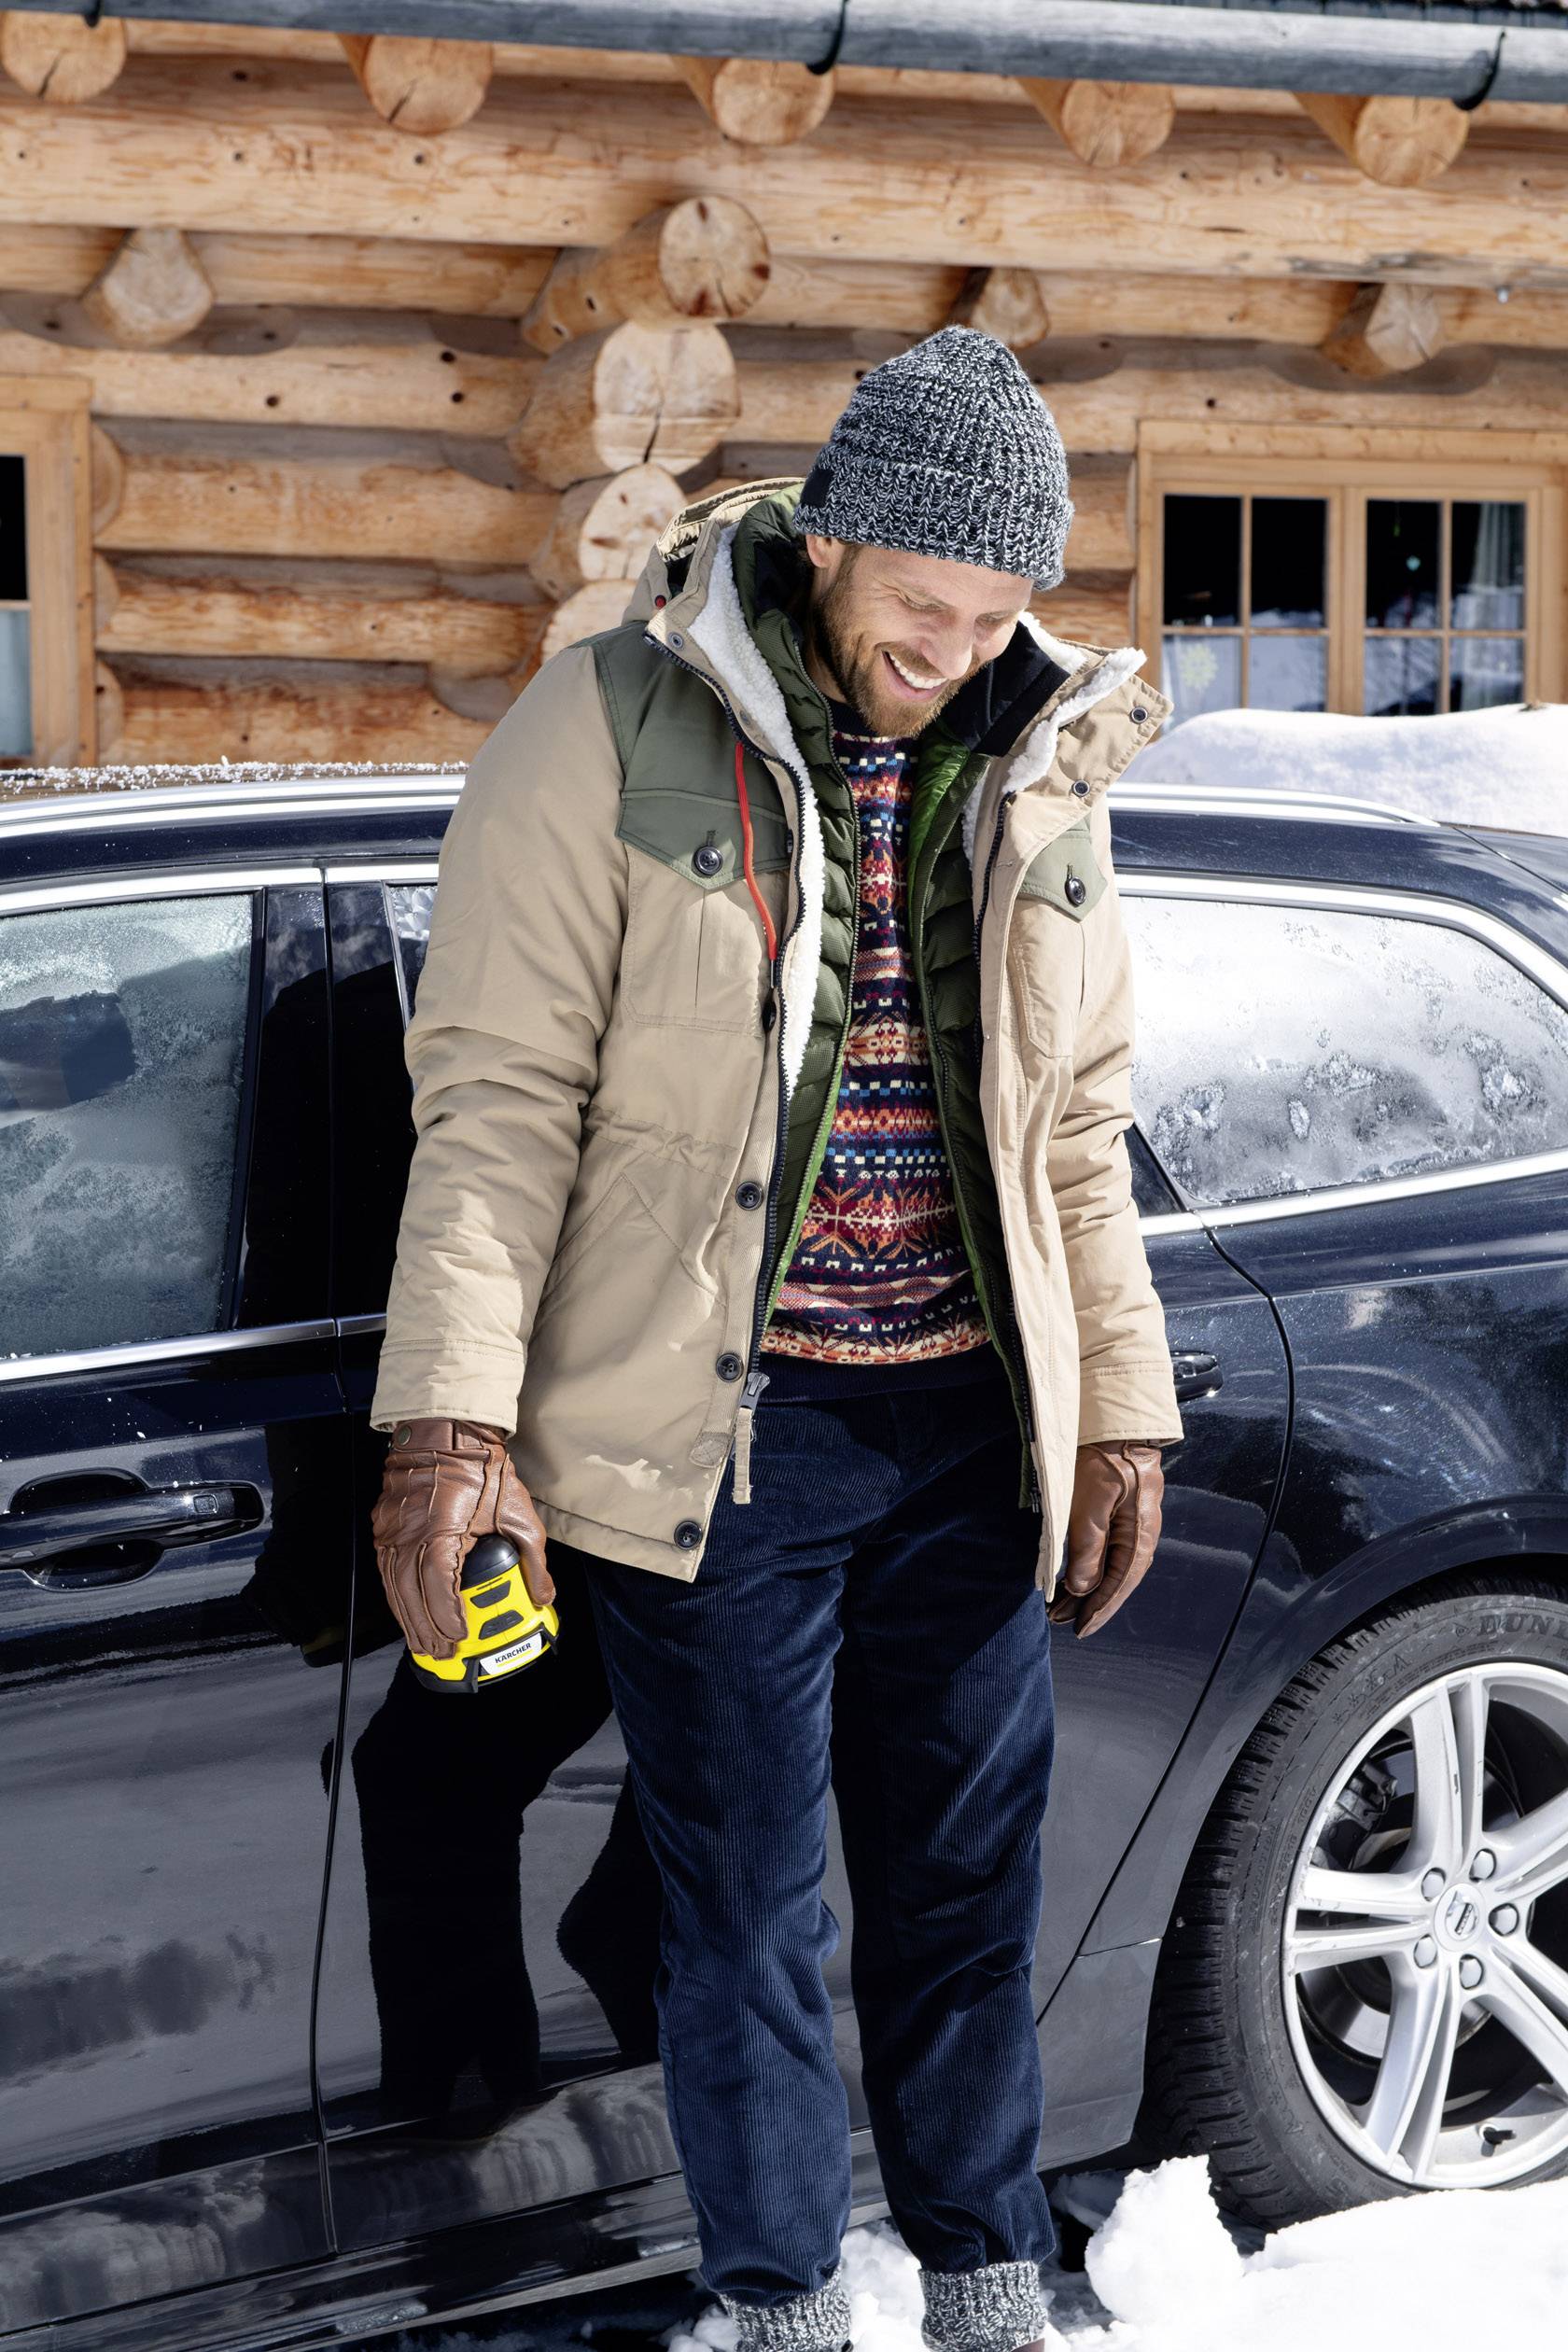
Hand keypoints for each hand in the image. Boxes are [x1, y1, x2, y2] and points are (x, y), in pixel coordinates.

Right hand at [370, 1417, 552, 1660]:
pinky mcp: (384, 1525)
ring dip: (407, 1617)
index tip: (458, 1637)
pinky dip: (395, 1594)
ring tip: (422, 1642)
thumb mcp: (520, 1514)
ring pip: (394, 1585)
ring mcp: (392, 1529)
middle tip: (440, 1653)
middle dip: (425, 1628)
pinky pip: (386, 1569)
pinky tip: (405, 1610)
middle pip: (411, 1594)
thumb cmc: (483, 1469)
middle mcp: (410, 1533)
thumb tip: (543, 1597)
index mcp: (443, 1531)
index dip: (446, 1617)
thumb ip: (533, 1559)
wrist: (448, 1431)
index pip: (439, 1586)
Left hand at [1047, 1440, 1164, 1639]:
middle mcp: (1142, 1532)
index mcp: (1140, 1534)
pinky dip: (1091, 1567)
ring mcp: (1133, 1521)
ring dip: (1087, 1588)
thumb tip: (1081, 1588)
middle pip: (1116, 1579)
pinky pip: (1109, 1549)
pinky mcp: (1122, 1511)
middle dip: (1089, 1604)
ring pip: (1111, 1566)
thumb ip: (1087, 1548)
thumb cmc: (1101, 1458)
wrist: (1114, 1420)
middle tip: (1061, 1622)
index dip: (1099, 1609)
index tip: (1079, 1629)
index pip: (1120, 1583)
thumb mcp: (1089, 1503)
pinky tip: (1075, 1575)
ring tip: (1061, 1607)